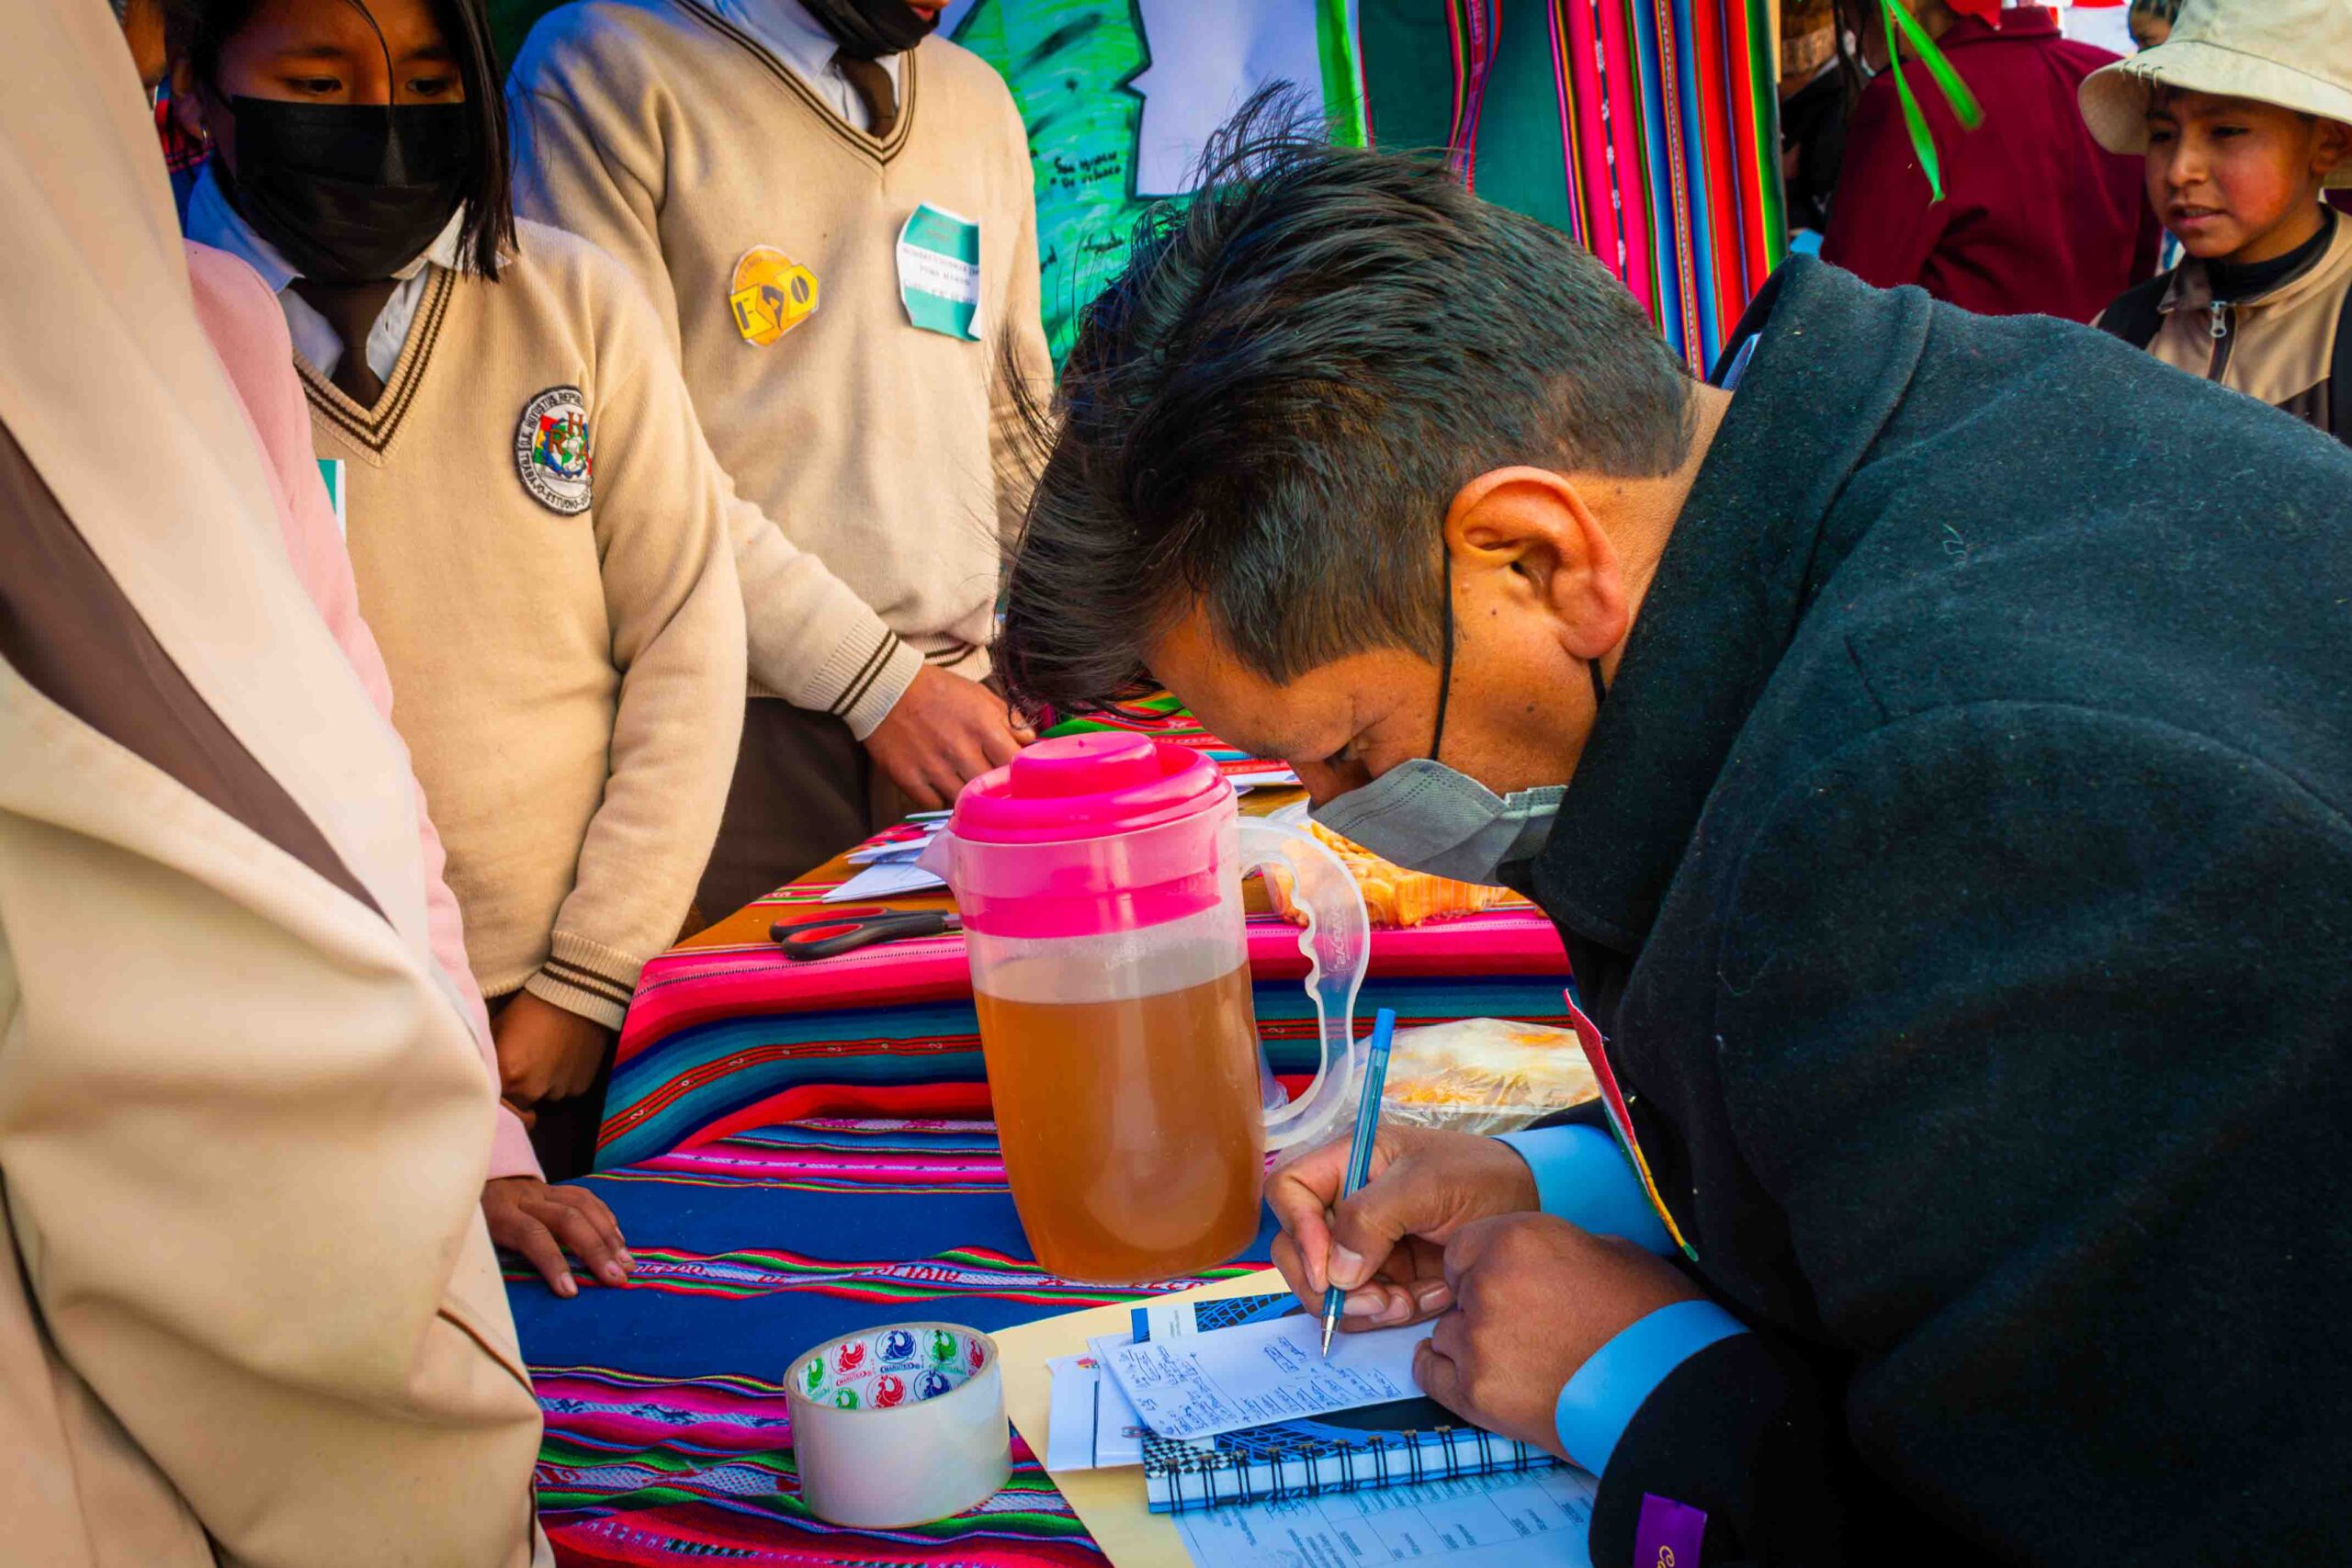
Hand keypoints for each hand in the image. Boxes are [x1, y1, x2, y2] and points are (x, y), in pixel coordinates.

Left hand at [482, 1176, 633, 1298]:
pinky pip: (586, 1197)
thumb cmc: (468, 1222)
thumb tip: (509, 1296)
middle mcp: (524, 1199)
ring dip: (608, 1235)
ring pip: (583, 1205)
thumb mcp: (470, 1239)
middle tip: (617, 1279)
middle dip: (596, 1250)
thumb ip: (489, 1258)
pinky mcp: (553, 1187)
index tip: (571, 1292)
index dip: (553, 1263)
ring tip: (626, 1261)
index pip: (531, 1235)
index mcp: (499, 1215)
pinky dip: (605, 1219)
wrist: (467, 1180)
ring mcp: (542, 1190)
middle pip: (567, 1219)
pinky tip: (618, 1239)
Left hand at [493, 990, 612, 1106]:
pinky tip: (565, 1057)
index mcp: (507, 1077)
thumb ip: (489, 1056)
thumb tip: (481, 1072)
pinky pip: (566, 1091)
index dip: (494, 1096)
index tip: (498, 1087)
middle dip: (518, 1092)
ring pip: (544, 1098)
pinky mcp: (581, 1087)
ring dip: (542, 1085)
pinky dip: (563, 1080)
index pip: (494, 1104)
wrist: (577, 994)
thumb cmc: (530, 1007)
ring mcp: (559, 1091)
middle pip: (519, 1105)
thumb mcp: (497, 1027)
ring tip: (547, 1058)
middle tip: (523, 1067)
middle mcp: (532, 1090)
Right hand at [862, 665, 1033, 809]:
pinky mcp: (908, 778)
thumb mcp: (978, 694)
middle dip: (997, 791)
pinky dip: (942, 801)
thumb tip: (1032, 741)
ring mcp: (932, 766)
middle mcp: (959, 748)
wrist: (884, 687)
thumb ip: (1008, 717)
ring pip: (964, 801)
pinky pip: (934, 805)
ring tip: (970, 790)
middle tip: (996, 790)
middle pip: (991, 788)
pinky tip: (944, 789)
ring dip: (970, 799)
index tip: (1021, 779)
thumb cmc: (937, 690)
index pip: (1014, 763)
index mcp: (981, 725)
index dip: (1021, 775)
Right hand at [1267, 1127, 1539, 1330]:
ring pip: (1329, 1290)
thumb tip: (1337, 1272)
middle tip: (1374, 1302)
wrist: (1531, 1206)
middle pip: (1295, 1250)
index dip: (1296, 1228)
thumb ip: (1374, 1217)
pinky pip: (1366, 1308)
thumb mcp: (1428, 1185)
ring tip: (1409, 1302)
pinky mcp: (1387, 1277)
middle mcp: (1346, 1205)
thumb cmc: (1481, 1176)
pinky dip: (1393, 1313)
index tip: (1328, 1267)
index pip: (1289, 1190)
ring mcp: (1364, 1245)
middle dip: (1327, 1286)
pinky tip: (1432, 1297)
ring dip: (1364, 1307)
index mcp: (1347, 1163)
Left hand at [1415, 1213, 1702, 1456]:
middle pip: (1457, 1293)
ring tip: (1524, 1360)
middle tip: (1527, 1326)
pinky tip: (1479, 1376)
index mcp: (1516, 1238)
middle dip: (1481, 1305)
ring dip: (1474, 1343)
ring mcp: (1478, 1343)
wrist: (1672, 1391)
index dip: (1484, 1267)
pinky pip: (1433, 1375)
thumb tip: (1535, 1262)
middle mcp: (1486, 1285)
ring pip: (1449, 1334)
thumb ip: (1552, 1250)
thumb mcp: (1608, 1251)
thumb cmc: (1654, 1317)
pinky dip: (1450, 1375)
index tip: (1508, 1284)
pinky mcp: (1477, 1394)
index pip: (1463, 1249)